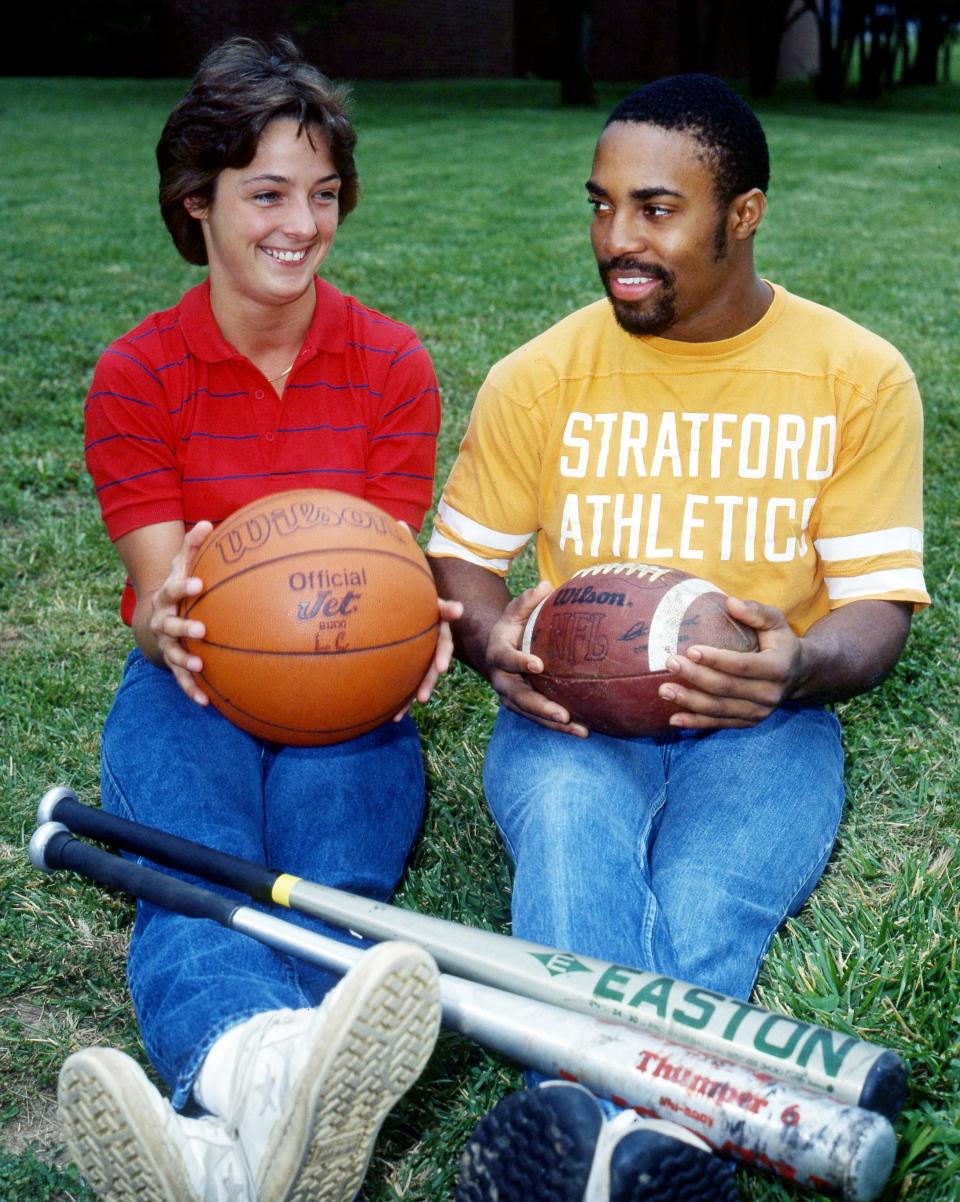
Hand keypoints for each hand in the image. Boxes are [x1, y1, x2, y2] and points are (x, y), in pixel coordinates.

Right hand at [148, 521, 213, 705]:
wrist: (156, 618)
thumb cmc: (180, 588)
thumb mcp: (183, 565)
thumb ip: (194, 546)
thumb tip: (210, 522)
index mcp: (168, 597)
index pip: (174, 589)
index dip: (184, 586)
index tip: (200, 583)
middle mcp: (163, 621)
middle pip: (170, 625)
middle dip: (183, 627)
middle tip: (201, 628)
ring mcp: (167, 644)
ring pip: (173, 654)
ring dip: (185, 659)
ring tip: (201, 664)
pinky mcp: (174, 664)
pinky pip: (182, 679)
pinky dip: (192, 690)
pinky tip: (206, 703)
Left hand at [393, 596, 463, 718]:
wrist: (403, 600)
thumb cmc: (418, 599)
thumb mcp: (431, 600)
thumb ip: (445, 606)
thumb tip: (460, 609)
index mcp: (440, 634)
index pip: (444, 645)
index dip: (443, 656)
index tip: (441, 668)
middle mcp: (432, 649)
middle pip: (431, 669)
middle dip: (427, 684)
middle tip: (422, 698)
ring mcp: (420, 658)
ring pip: (417, 680)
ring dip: (409, 698)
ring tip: (398, 716)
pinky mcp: (407, 665)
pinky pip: (403, 682)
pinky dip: (398, 698)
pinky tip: (389, 715)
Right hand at [486, 581, 588, 737]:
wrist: (494, 651)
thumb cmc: (510, 628)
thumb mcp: (513, 612)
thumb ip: (527, 601)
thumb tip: (546, 585)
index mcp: (498, 653)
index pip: (507, 658)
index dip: (520, 662)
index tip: (538, 664)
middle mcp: (501, 680)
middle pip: (519, 697)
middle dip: (540, 707)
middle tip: (562, 713)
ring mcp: (511, 697)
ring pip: (531, 714)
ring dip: (554, 724)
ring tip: (580, 729)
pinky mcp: (522, 707)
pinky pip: (540, 719)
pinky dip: (559, 726)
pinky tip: (583, 730)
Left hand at [657, 596, 802, 730]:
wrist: (799, 674)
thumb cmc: (780, 642)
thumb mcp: (776, 622)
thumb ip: (756, 611)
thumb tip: (730, 602)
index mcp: (777, 668)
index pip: (742, 665)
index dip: (716, 659)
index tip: (690, 650)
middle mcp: (769, 694)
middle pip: (726, 688)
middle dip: (695, 676)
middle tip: (670, 663)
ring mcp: (759, 712)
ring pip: (719, 709)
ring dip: (690, 701)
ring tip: (663, 691)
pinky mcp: (748, 722)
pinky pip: (719, 723)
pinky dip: (696, 723)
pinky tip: (674, 719)